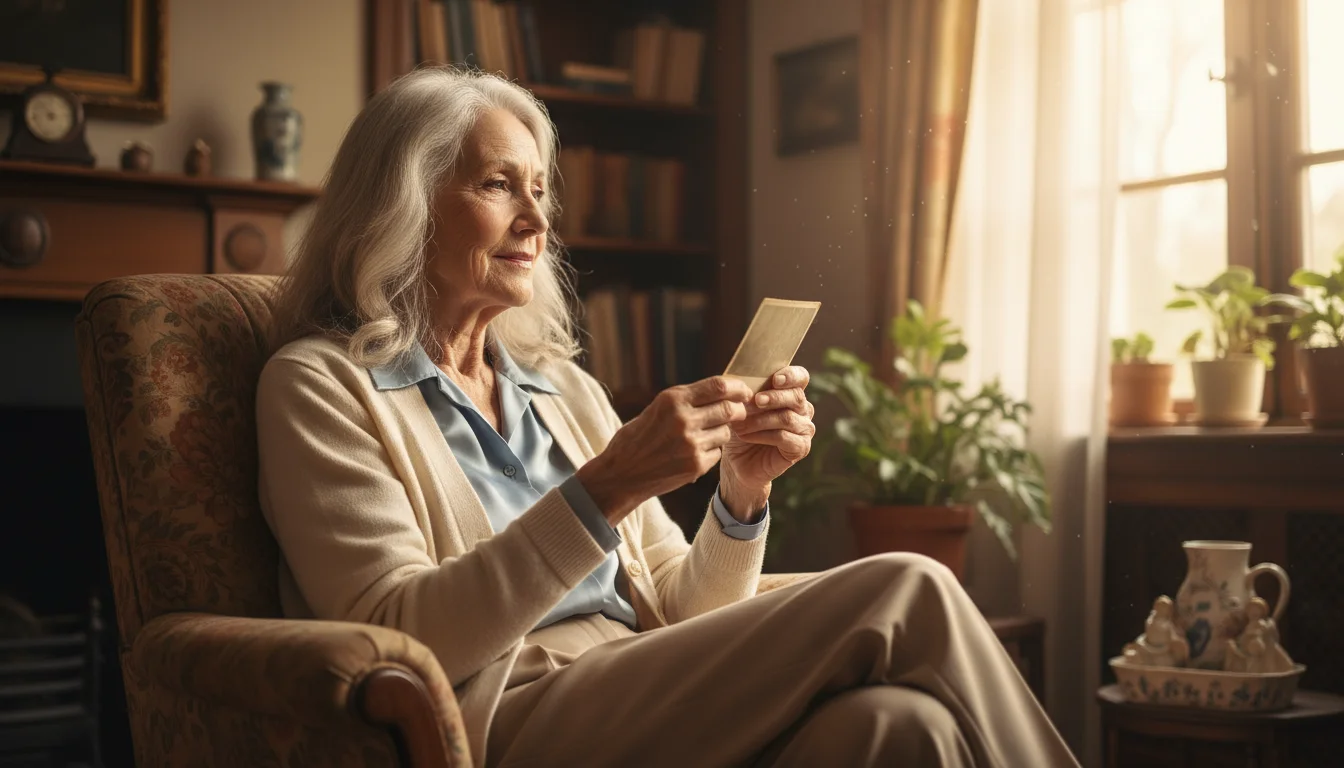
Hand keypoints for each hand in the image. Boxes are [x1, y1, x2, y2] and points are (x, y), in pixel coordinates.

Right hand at [577, 376, 753, 524]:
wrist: (621, 474)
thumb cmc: (638, 437)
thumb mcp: (657, 408)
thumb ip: (686, 400)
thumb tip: (722, 389)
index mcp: (672, 400)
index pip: (718, 386)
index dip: (737, 387)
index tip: (744, 391)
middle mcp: (683, 420)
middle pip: (729, 409)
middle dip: (738, 410)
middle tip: (738, 412)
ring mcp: (691, 444)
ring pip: (726, 432)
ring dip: (723, 431)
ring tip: (706, 434)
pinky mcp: (695, 465)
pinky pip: (717, 452)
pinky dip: (711, 450)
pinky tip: (694, 452)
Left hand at [720, 366, 814, 520]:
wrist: (738, 461)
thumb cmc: (741, 428)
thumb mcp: (741, 407)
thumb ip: (747, 391)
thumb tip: (742, 380)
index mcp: (791, 393)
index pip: (801, 377)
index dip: (791, 376)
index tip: (774, 379)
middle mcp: (803, 409)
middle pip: (796, 397)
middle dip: (774, 397)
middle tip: (755, 401)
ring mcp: (805, 429)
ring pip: (788, 418)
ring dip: (761, 420)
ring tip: (740, 424)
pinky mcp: (801, 448)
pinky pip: (784, 437)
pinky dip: (763, 435)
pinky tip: (747, 436)